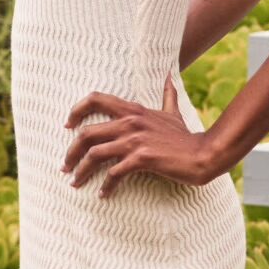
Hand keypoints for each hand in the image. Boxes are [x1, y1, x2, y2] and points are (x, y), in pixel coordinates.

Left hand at [62, 72, 221, 197]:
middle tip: (65, 166)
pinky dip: (106, 186)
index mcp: (133, 110)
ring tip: (75, 182)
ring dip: (81, 171)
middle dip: (71, 152)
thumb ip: (168, 94)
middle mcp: (130, 122)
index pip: (95, 99)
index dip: (76, 111)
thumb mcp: (173, 112)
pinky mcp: (142, 158)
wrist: (202, 155)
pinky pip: (114, 173)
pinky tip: (103, 194)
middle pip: (86, 133)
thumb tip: (169, 74)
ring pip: (94, 155)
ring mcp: (135, 140)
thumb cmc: (185, 138)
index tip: (67, 127)